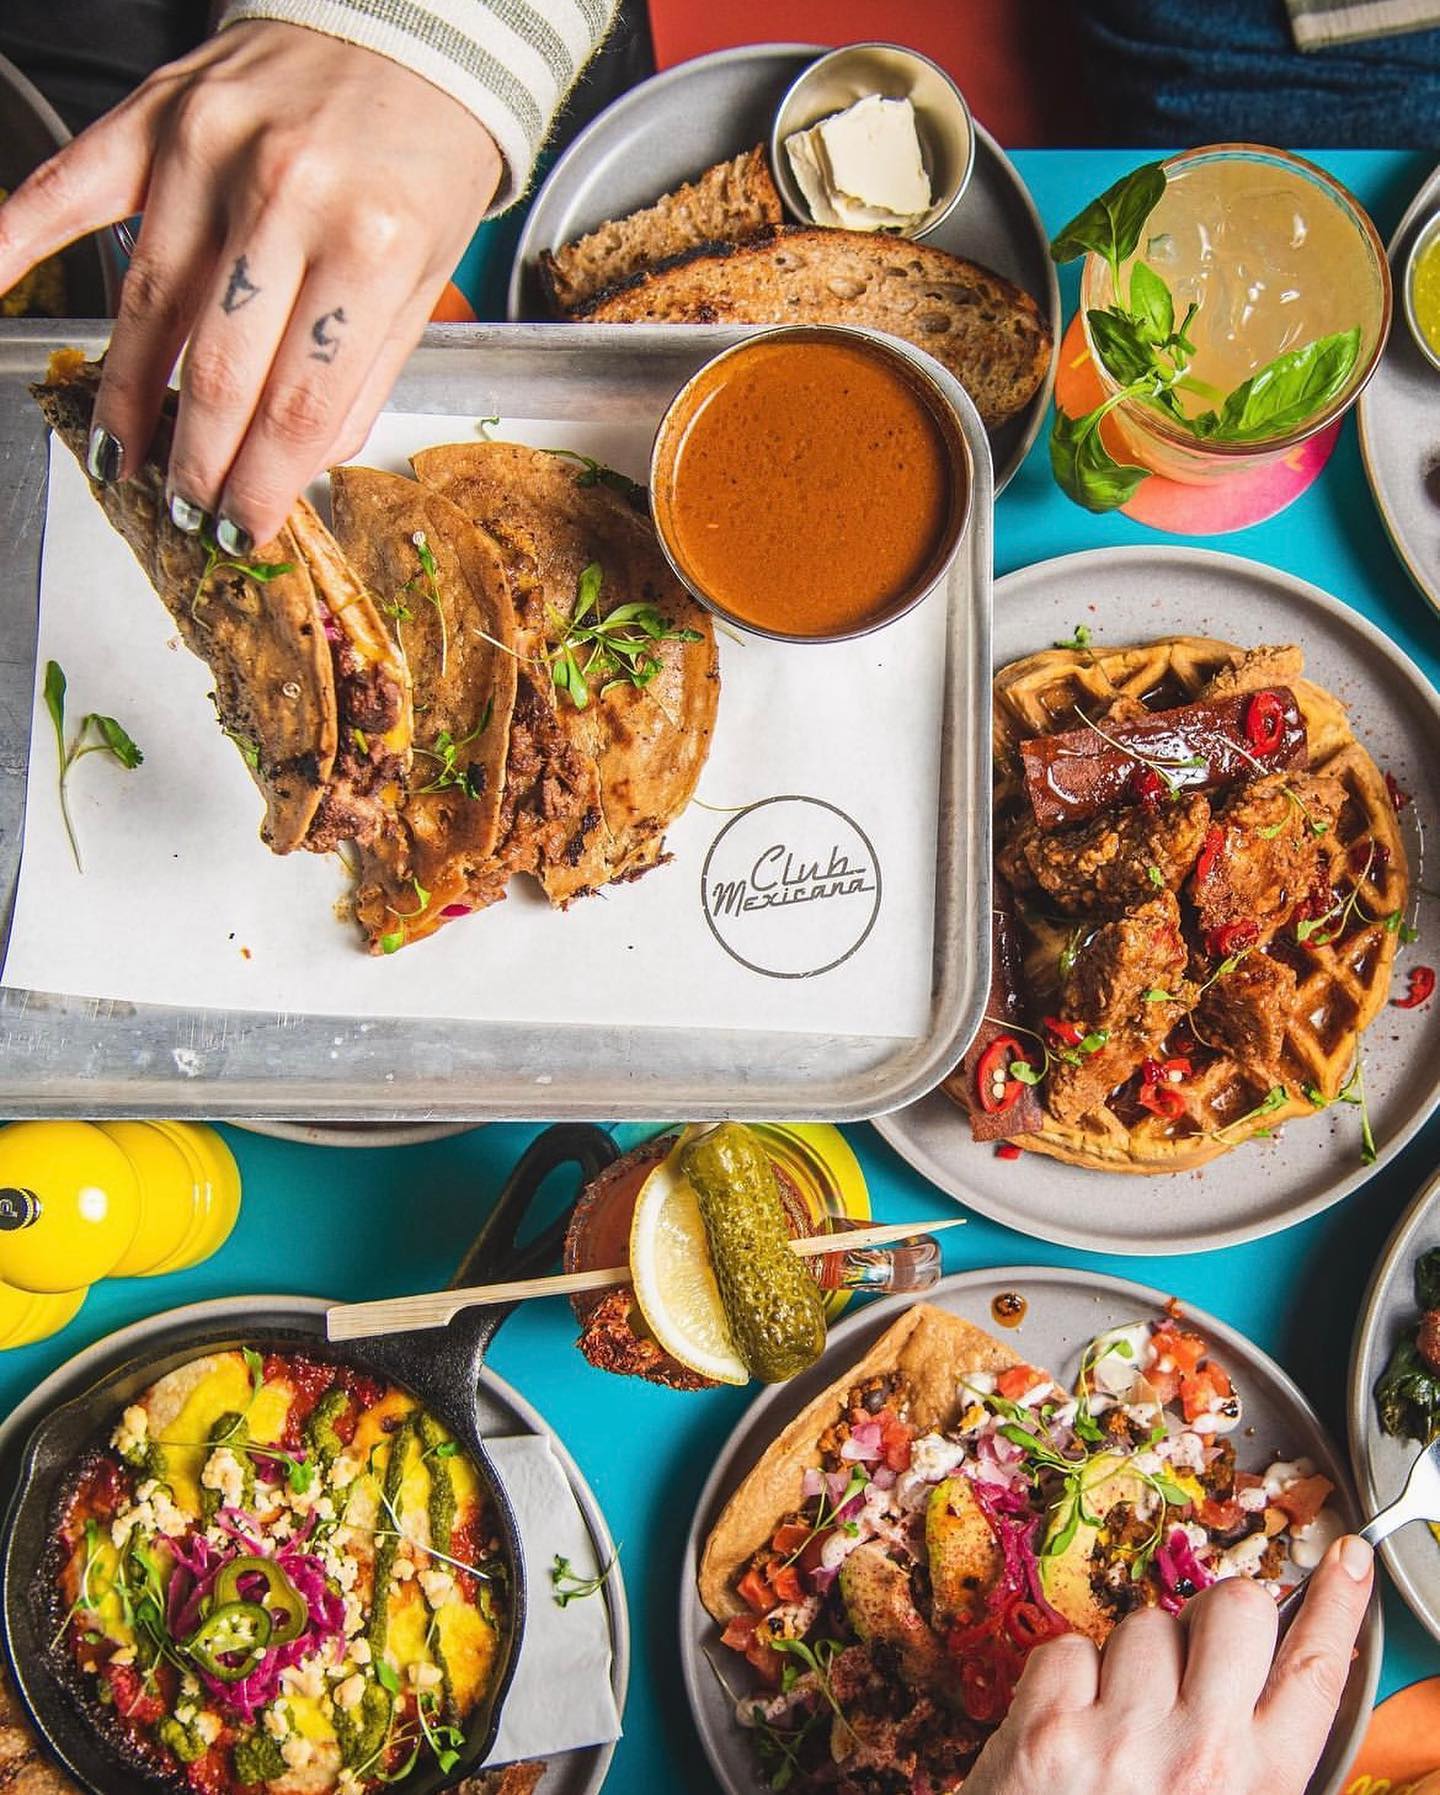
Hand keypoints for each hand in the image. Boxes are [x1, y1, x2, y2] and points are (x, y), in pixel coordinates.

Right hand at [0, 20, 502, 550]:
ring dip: (129, 396)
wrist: (410, 32)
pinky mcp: (159, 114)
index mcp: (370, 245)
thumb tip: (299, 462)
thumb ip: (361, 374)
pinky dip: (18, 241)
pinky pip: (73, 188)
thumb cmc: (423, 156)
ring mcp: (212, 151)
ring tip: (121, 457)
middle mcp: (287, 195)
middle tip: (184, 509)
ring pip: (150, 304)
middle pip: (220, 368)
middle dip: (196, 459)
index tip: (243, 527)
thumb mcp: (423, 279)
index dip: (262, 481)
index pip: (300, 402)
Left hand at [964, 1536, 1374, 1794]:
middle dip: (1215, 1619)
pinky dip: (1063, 1678)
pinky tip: (1066, 1730)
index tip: (1346, 1561)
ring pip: (1145, 1623)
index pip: (1315, 1672)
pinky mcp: (1048, 1731)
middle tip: (1192, 1659)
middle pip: (1235, 1610)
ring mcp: (1122, 1740)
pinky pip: (1069, 1647)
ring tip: (1118, 1726)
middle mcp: (1199, 1757)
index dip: (1336, 1607)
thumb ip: (1254, 1756)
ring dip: (1131, 1662)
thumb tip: (1273, 1675)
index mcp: (1259, 1785)